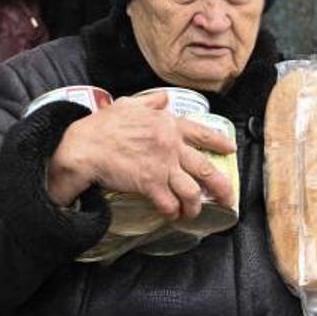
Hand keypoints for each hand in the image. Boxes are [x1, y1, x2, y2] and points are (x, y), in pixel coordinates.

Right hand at [46, 91, 235, 218]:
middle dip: (220, 186)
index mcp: (167, 125)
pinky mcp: (150, 184)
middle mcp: (170, 145)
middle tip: (228, 197)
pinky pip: (170, 203)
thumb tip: (162, 98)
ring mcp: (162, 166)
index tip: (231, 149)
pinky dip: (173, 213)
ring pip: (191, 191)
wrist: (85, 146)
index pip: (201, 133)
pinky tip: (173, 216)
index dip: (219, 142)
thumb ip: (150, 103)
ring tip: (192, 213)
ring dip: (194, 206)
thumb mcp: (128, 105)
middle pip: (205, 168)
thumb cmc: (102, 126)